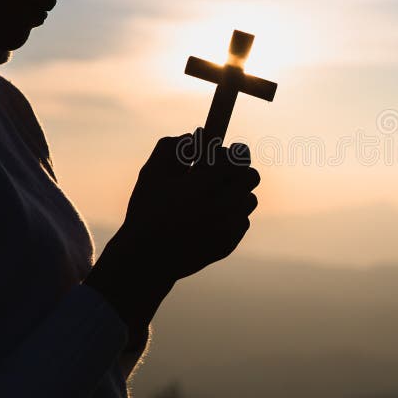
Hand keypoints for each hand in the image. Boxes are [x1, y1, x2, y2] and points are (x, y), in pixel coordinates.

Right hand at [84, 128, 259, 328]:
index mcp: (201, 187)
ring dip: (236, 193)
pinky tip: (211, 217)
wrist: (146, 260)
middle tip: (222, 172)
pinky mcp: (229, 244)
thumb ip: (172, 147)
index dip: (230, 151)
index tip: (224, 150)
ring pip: (250, 199)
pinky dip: (232, 216)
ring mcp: (227, 229)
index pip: (236, 158)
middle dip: (238, 170)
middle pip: (251, 176)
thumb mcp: (151, 174)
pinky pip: (243, 221)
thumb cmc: (147, 211)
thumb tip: (196, 137)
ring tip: (214, 196)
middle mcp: (220, 208)